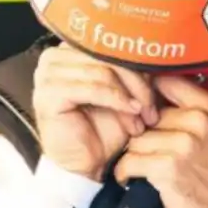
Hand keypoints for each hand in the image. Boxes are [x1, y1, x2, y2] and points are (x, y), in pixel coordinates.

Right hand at [32, 44, 156, 181]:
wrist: (86, 164)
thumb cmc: (104, 129)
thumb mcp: (125, 92)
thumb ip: (134, 68)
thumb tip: (158, 52)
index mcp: (71, 48)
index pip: (113, 42)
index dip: (140, 64)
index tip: (160, 89)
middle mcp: (55, 55)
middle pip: (109, 55)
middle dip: (137, 83)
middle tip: (152, 109)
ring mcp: (48, 73)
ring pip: (104, 71)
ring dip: (129, 96)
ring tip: (141, 118)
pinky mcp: (48, 93)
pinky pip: (93, 87)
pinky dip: (117, 100)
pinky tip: (130, 112)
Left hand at [114, 75, 207, 207]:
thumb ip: (193, 112)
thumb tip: (156, 92)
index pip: (167, 82)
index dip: (148, 94)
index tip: (143, 111)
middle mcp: (198, 121)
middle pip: (146, 117)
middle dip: (142, 136)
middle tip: (145, 154)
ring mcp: (183, 144)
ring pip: (136, 140)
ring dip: (132, 156)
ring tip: (140, 169)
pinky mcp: (167, 167)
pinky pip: (130, 161)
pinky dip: (125, 173)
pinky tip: (131, 180)